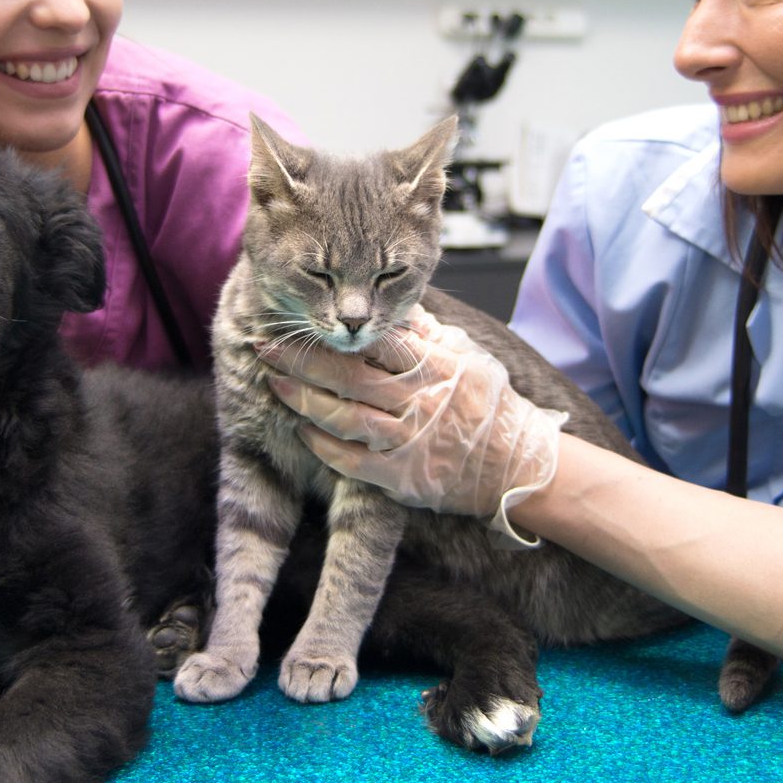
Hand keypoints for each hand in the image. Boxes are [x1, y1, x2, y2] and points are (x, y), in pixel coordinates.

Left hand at [260, 308, 565, 545]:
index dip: (334, 329)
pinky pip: (351, 460)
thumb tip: (396, 306)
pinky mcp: (401, 477)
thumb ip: (428, 333)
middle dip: (301, 360)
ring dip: (302, 400)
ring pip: (343, 417)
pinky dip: (323, 445)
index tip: (300, 318)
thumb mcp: (467, 356)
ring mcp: (407, 440)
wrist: (517, 466)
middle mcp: (417, 400)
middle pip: (348, 375)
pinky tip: (303, 429)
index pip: (376, 340)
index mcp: (433, 365)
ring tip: (273, 384)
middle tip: (265, 347)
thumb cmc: (492, 406)